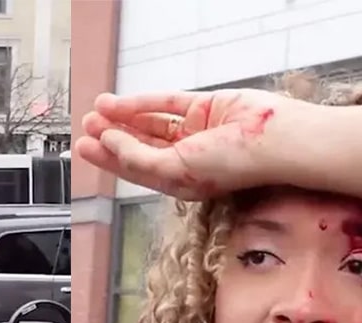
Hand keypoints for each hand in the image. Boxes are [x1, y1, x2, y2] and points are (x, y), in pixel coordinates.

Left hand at [77, 89, 303, 199]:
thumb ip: (141, 158)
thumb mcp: (177, 170)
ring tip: (97, 111)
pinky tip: (120, 103)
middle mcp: (187, 157)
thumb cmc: (234, 166)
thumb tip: (110, 142)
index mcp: (181, 181)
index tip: (85, 147)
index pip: (137, 169)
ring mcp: (196, 131)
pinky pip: (168, 103)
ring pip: (151, 123)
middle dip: (113, 136)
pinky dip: (143, 103)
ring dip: (124, 118)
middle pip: (140, 145)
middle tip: (86, 126)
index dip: (110, 158)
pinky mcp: (205, 106)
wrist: (276, 139)